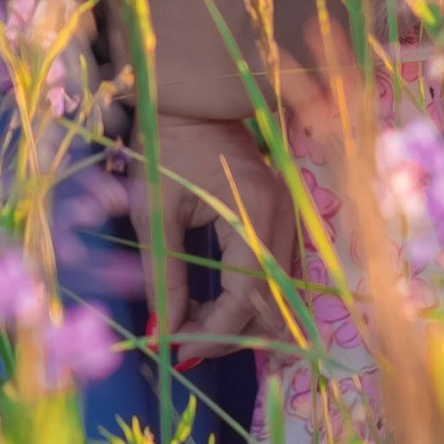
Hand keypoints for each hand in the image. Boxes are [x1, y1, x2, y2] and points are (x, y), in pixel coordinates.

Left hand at [123, 107, 294, 355]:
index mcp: (254, 214)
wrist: (187, 95)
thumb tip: (164, 332)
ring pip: (276, 290)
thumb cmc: (164, 146)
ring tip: (193, 322)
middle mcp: (283, 217)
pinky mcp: (280, 212)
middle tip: (185, 342)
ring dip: (239, 315)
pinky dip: (247, 293)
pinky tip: (212, 299)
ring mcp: (287, 214)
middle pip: (271, 302)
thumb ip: (164, 276)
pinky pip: (273, 269)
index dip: (216, 332)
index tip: (178, 348)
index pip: (248, 298)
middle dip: (230, 331)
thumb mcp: (156, 213)